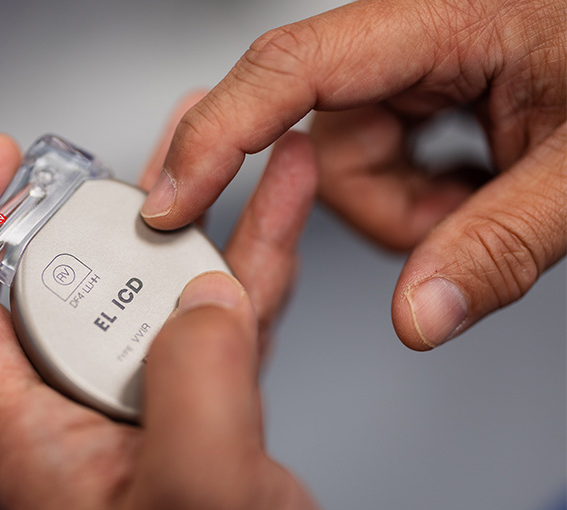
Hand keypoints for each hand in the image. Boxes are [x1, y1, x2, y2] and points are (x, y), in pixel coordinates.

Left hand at [0, 131, 348, 509]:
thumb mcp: (198, 496)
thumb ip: (194, 377)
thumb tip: (202, 291)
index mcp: (37, 442)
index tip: (0, 161)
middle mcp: (83, 420)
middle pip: (73, 285)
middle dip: (109, 206)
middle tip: (159, 149)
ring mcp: (149, 417)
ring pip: (159, 295)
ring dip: (198, 224)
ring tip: (240, 156)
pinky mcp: (207, 422)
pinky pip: (220, 325)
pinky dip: (249, 272)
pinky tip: (280, 226)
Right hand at [141, 0, 565, 349]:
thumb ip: (501, 244)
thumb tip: (419, 316)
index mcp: (442, 17)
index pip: (291, 70)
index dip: (216, 134)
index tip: (170, 199)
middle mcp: (406, 38)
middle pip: (323, 147)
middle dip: (387, 208)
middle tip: (468, 213)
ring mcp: (403, 74)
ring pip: (345, 172)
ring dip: (409, 209)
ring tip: (482, 193)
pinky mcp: (406, 101)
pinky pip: (372, 170)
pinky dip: (417, 199)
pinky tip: (470, 181)